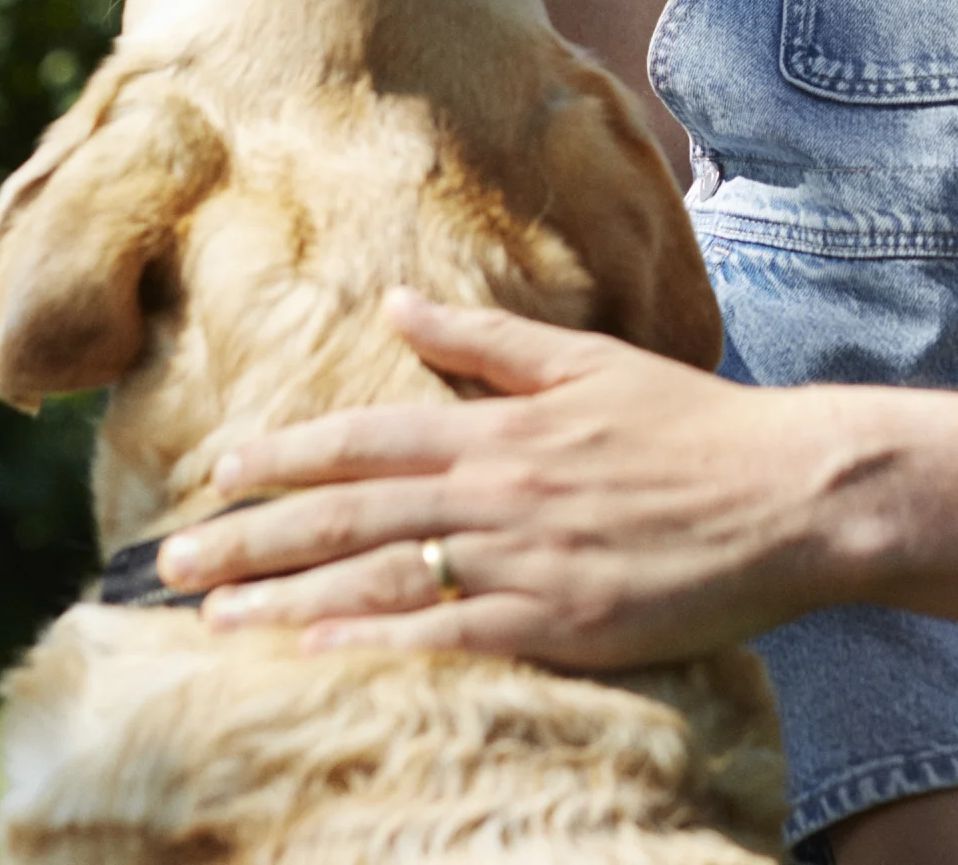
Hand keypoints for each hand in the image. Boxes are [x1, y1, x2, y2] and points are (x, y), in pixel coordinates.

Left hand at [154, 294, 841, 670]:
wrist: (787, 494)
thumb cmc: (692, 426)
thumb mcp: (588, 361)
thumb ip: (486, 341)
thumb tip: (398, 306)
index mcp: (502, 427)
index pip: (366, 440)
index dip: (284, 456)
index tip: (214, 473)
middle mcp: (498, 490)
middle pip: (349, 514)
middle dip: (250, 539)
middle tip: (170, 566)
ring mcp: (525, 561)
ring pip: (381, 577)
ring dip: (287, 597)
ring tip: (214, 617)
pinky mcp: (559, 623)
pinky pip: (448, 634)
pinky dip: (376, 641)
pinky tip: (314, 651)